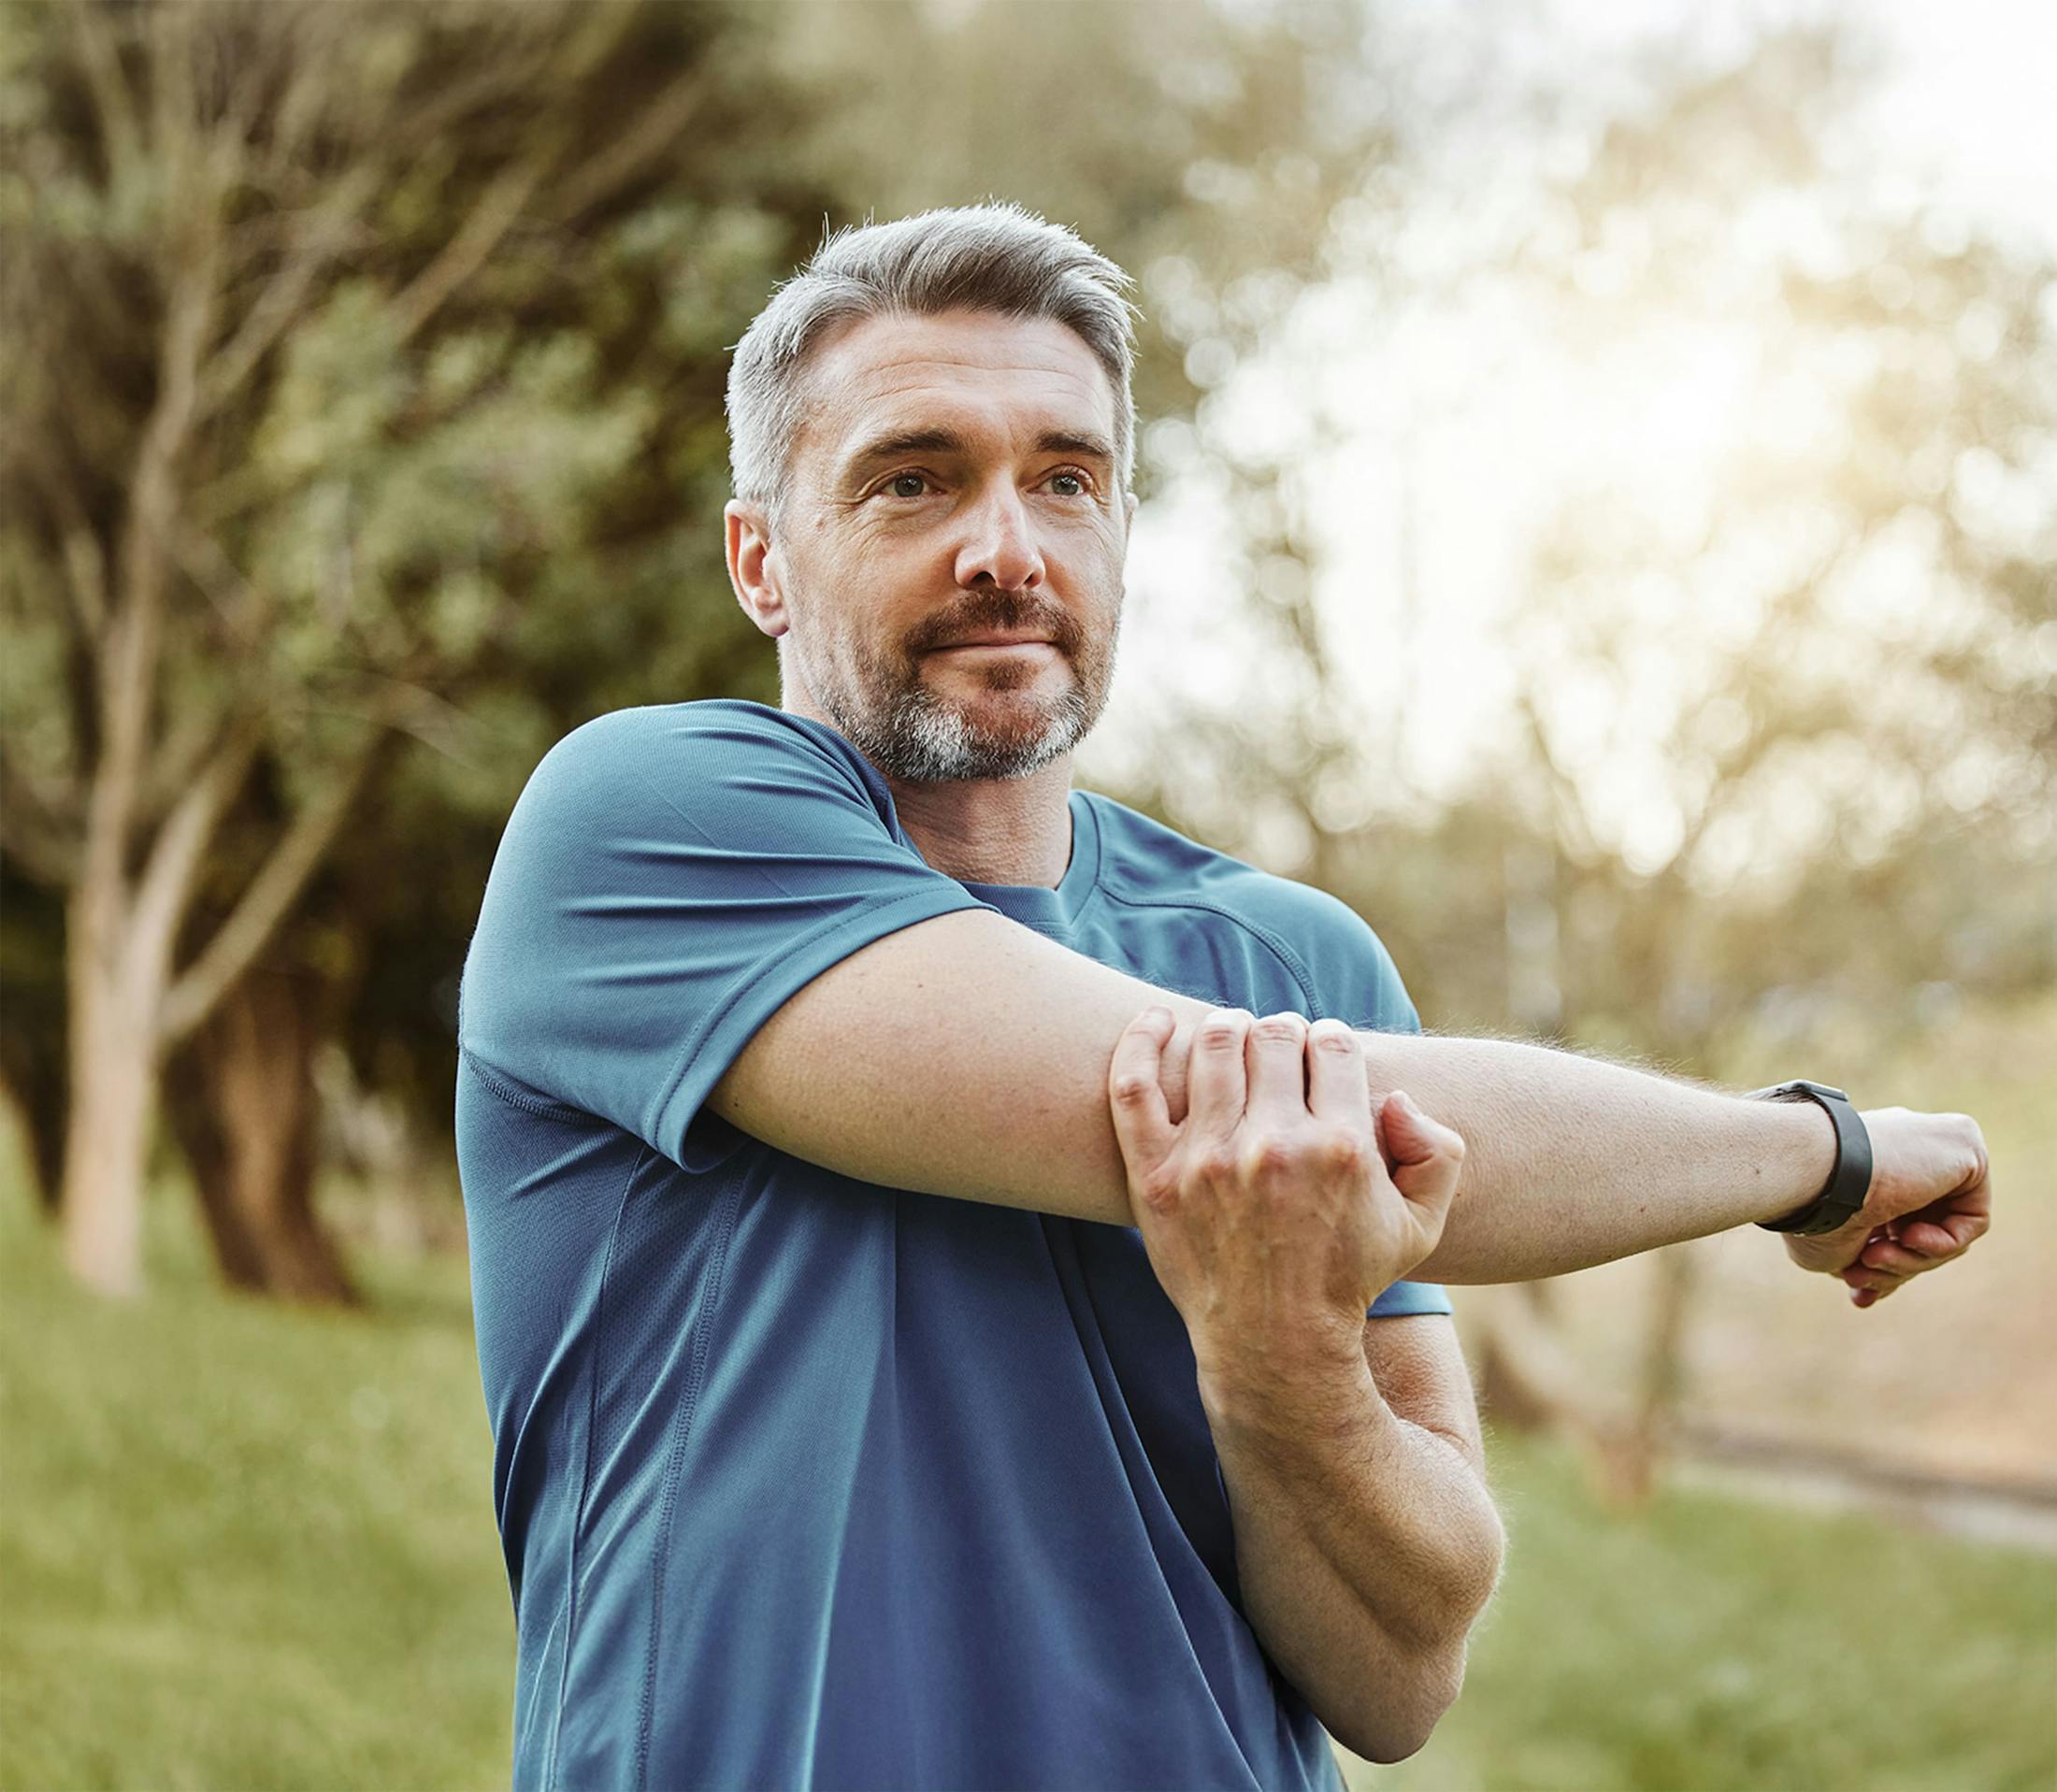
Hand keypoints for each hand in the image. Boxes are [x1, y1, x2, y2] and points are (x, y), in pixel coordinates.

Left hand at [1107, 1006, 1465, 1376]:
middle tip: (1280, 1051)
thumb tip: (1396, 1098)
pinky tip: (1157, 1021)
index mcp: (1340, 1148)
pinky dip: (1142, 1040)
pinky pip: (1134, 1085)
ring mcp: (1208, 1160)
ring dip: (1230, 1028)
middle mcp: (1274, 1147)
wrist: (1275, 1343)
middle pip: (1275, 1035)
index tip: (1322, 1056)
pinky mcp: (1156, 1176)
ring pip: (1214, 1045)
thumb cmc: (1349, 1277)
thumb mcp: (1422, 1224)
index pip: (1332, 1044)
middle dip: (1285, 1033)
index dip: (1331, 1041)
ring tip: (1235, 1038)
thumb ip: (1437, 1152)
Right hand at [1783, 1107, 1990, 1308]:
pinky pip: (1972, 1219)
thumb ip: (1860, 1255)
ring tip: (1873, 1257)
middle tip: (1857, 1279)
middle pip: (1919, 1228)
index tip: (1857, 1292)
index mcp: (1868, 1161)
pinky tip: (1910, 1236)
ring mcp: (1935, 1146)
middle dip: (1894, 1267)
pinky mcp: (1965, 1144)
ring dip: (1911, 1259)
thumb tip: (1869, 1288)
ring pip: (1944, 1230)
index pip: (1891, 1219)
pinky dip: (1943, 1243)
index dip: (1881, 1265)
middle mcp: (1903, 1151)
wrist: (1816, 1173)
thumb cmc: (1810, 1206)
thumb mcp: (1834, 1245)